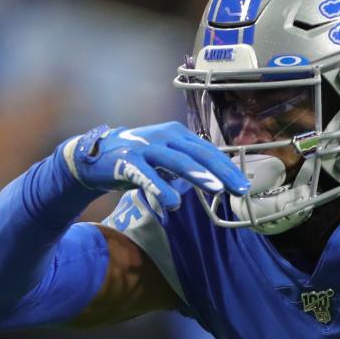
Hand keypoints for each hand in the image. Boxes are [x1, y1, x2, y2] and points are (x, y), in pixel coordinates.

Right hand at [63, 122, 248, 209]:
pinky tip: (173, 203)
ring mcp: (145, 147)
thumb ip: (191, 165)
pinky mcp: (127, 161)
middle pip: (198, 154)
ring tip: (216, 190)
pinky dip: (160, 189)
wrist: (96, 156)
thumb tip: (221, 180)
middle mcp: (164, 137)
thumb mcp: (168, 159)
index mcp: (177, 135)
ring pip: (176, 161)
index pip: (208, 152)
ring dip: (198, 175)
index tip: (244, 186)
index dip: (227, 168)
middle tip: (239, 189)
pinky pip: (146, 176)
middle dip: (221, 172)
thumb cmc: (139, 159)